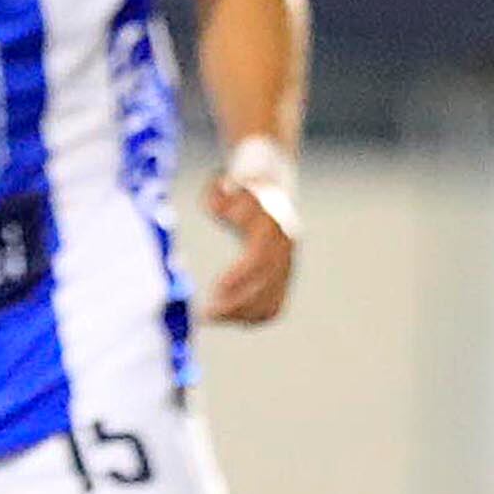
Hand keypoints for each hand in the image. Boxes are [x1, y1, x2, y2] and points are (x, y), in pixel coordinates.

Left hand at [201, 138, 300, 324]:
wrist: (271, 174)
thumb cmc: (238, 180)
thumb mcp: (226, 181)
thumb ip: (223, 195)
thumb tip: (226, 206)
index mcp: (273, 222)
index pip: (259, 257)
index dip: (239, 276)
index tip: (215, 289)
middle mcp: (286, 243)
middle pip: (266, 284)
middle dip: (236, 303)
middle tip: (205, 314)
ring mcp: (288, 259)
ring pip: (273, 299)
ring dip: (243, 314)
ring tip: (212, 316)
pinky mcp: (285, 271)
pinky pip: (275, 303)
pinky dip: (255, 316)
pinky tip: (231, 319)